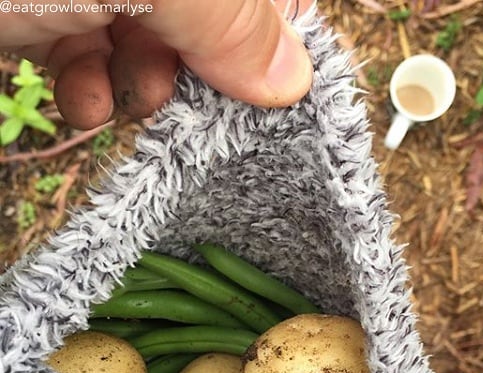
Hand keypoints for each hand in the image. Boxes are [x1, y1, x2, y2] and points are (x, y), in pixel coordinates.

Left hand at [1, 0, 313, 129]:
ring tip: (134, 98)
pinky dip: (93, 90)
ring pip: (150, 40)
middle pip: (207, 14)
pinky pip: (88, 53)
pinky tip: (82, 103)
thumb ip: (229, 15)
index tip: (277, 78)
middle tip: (200, 97)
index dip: (277, 24)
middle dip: (206, 63)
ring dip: (149, 84)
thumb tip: (294, 78)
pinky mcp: (39, 9)